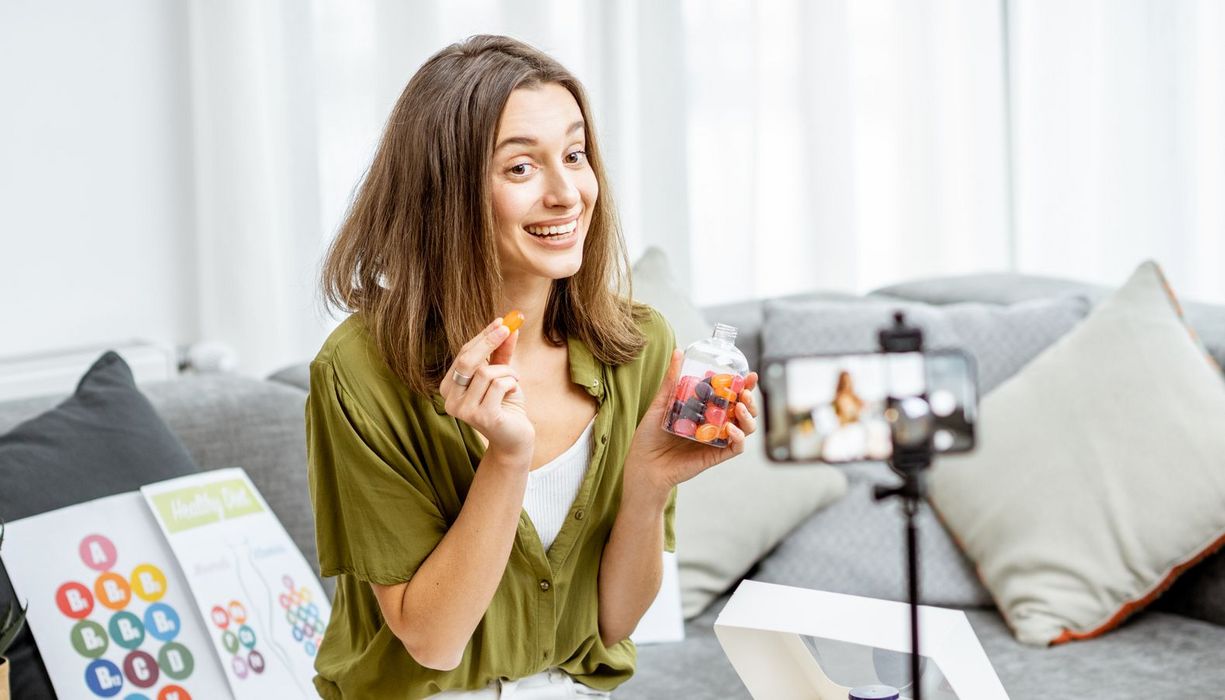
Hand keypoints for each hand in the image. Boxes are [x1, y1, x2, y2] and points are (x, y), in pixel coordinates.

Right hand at [439, 317, 533, 460]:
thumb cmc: (506, 404)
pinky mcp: (482, 417)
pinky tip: (512, 392)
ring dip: (507, 371)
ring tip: (513, 380)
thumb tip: (509, 325)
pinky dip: (510, 383)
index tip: (501, 322)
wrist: (514, 438)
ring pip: (486, 372)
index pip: (463, 354)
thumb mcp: (502, 374)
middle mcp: (450, 399)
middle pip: (466, 360)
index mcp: (449, 386)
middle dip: (489, 341)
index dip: (483, 336)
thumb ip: (502, 352)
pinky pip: (498, 385)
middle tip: (508, 328)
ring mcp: (464, 410)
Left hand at [624, 349, 758, 495]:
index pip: (730, 396)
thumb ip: (671, 380)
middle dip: (750, 399)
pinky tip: (732, 429)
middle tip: (745, 391)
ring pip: (745, 428)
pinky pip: (735, 448)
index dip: (744, 386)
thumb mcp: (661, 404)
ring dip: (748, 416)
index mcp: (705, 411)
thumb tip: (678, 351)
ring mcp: (717, 440)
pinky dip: (738, 438)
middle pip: (743, 410)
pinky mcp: (715, 456)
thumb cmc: (649, 436)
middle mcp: (715, 425)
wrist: (643, 465)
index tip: (749, 376)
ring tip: (739, 406)